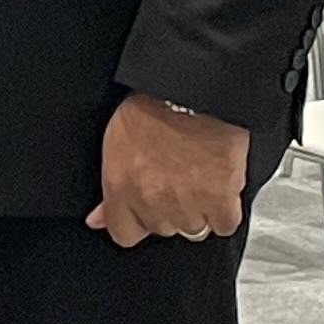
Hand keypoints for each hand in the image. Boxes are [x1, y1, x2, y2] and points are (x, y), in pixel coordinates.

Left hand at [88, 92, 247, 246]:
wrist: (196, 90)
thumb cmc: (156, 103)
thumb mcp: (117, 139)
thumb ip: (111, 184)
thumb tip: (98, 218)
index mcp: (121, 186)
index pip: (123, 233)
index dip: (138, 221)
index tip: (145, 210)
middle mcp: (151, 200)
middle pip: (162, 228)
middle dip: (169, 209)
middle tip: (177, 180)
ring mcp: (186, 204)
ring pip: (194, 229)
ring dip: (199, 210)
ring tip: (200, 178)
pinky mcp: (219, 201)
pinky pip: (224, 225)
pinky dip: (226, 211)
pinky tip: (222, 188)